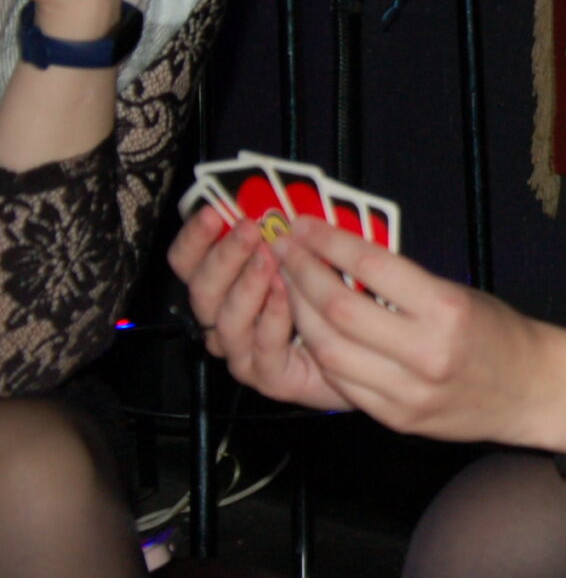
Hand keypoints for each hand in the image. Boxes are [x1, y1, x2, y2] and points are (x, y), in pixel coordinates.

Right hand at [165, 205, 354, 411]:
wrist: (364, 348)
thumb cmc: (334, 291)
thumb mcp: (313, 250)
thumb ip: (290, 230)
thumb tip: (283, 202)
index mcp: (225, 287)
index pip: (188, 263)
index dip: (194, 238)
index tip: (212, 213)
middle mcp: (225, 321)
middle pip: (201, 292)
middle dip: (223, 257)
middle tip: (249, 231)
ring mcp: (244, 352)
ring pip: (226, 322)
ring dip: (247, 285)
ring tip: (270, 259)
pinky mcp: (270, 376)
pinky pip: (262, 348)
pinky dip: (272, 318)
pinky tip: (286, 295)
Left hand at [268, 219, 565, 453]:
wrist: (530, 389)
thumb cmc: (498, 333)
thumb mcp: (459, 294)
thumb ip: (403, 284)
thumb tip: (343, 259)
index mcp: (446, 309)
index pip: (372, 267)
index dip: (329, 243)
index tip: (303, 226)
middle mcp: (424, 351)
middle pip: (339, 309)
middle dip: (301, 275)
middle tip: (283, 251)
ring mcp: (407, 390)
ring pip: (329, 350)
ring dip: (299, 315)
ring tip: (288, 289)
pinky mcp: (396, 417)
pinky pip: (342, 384)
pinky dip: (321, 354)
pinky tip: (312, 333)